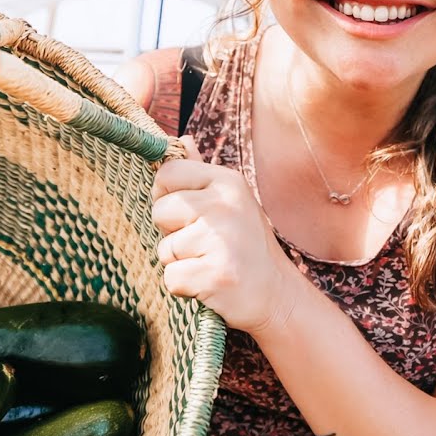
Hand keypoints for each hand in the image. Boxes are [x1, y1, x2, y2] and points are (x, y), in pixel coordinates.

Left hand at [151, 136, 301, 332]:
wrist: (276, 295)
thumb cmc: (246, 245)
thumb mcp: (232, 201)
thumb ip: (201, 172)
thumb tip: (181, 140)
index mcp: (228, 181)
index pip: (166, 173)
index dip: (167, 197)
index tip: (187, 215)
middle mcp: (225, 204)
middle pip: (160, 211)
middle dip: (172, 233)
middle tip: (204, 244)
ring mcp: (221, 239)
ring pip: (164, 249)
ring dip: (181, 263)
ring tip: (211, 263)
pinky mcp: (215, 274)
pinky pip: (171, 278)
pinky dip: (185, 287)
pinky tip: (210, 284)